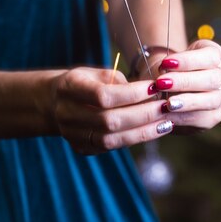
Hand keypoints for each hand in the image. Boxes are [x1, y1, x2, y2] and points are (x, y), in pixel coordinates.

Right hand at [50, 67, 173, 154]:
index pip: (103, 96)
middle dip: (143, 114)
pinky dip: (135, 139)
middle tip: (166, 106)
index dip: (132, 94)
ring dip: (144, 132)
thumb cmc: (84, 83)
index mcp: (70, 88)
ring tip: (166, 122)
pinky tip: (154, 130)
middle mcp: (67, 114)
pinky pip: (112, 147)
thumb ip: (119, 81)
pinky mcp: (82, 148)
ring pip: (112, 139)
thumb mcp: (96, 73)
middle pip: (109, 120)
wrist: (54, 104)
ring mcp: (72, 135)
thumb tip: (149, 91)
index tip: (154, 87)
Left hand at [154, 39, 220, 132]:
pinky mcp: (214, 115)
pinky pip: (203, 118)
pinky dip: (183, 117)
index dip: (188, 60)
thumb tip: (162, 75)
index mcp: (214, 54)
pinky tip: (168, 115)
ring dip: (188, 102)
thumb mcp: (164, 64)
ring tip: (168, 103)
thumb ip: (165, 68)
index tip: (166, 63)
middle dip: (186, 81)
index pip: (210, 56)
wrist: (165, 89)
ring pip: (212, 100)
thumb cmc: (166, 71)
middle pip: (213, 78)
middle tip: (162, 84)